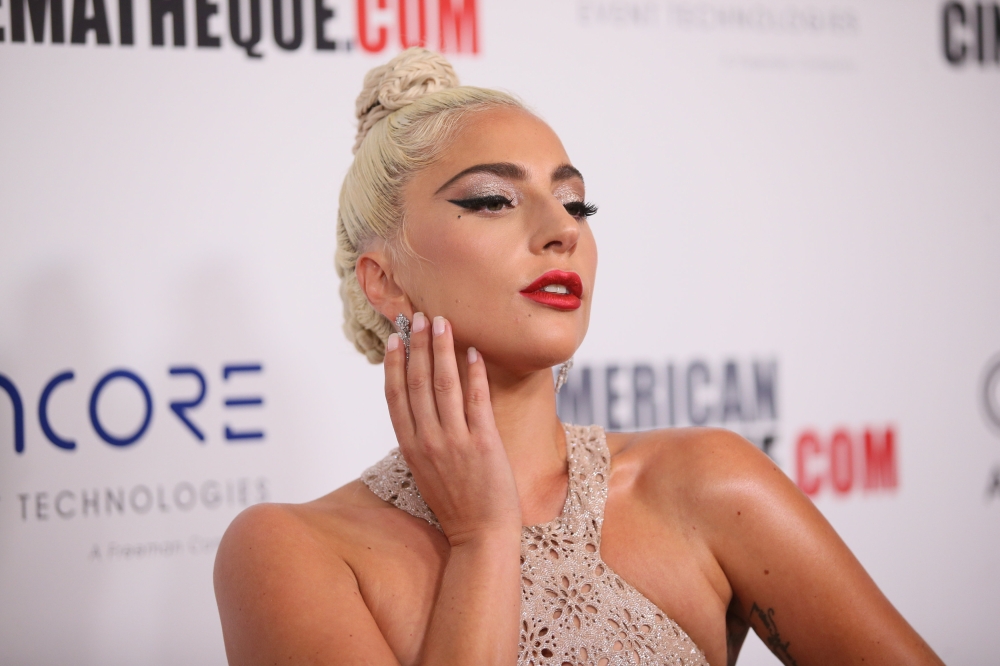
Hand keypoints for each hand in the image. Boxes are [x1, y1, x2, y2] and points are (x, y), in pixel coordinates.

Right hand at [383, 312, 521, 545]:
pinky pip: (476, 400)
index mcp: (410, 448)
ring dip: (442, 350)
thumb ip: (420, 441)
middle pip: (417, 383)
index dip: (393, 364)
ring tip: (442, 324)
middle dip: (418, 346)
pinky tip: (473, 352)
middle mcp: (428, 441)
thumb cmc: (456, 506)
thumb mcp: (426, 472)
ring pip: (443, 385)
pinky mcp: (483, 443)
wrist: (481, 536)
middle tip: (419, 317)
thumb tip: (419, 410)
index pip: (395, 396)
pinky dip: (474, 373)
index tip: (395, 339)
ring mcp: (454, 441)